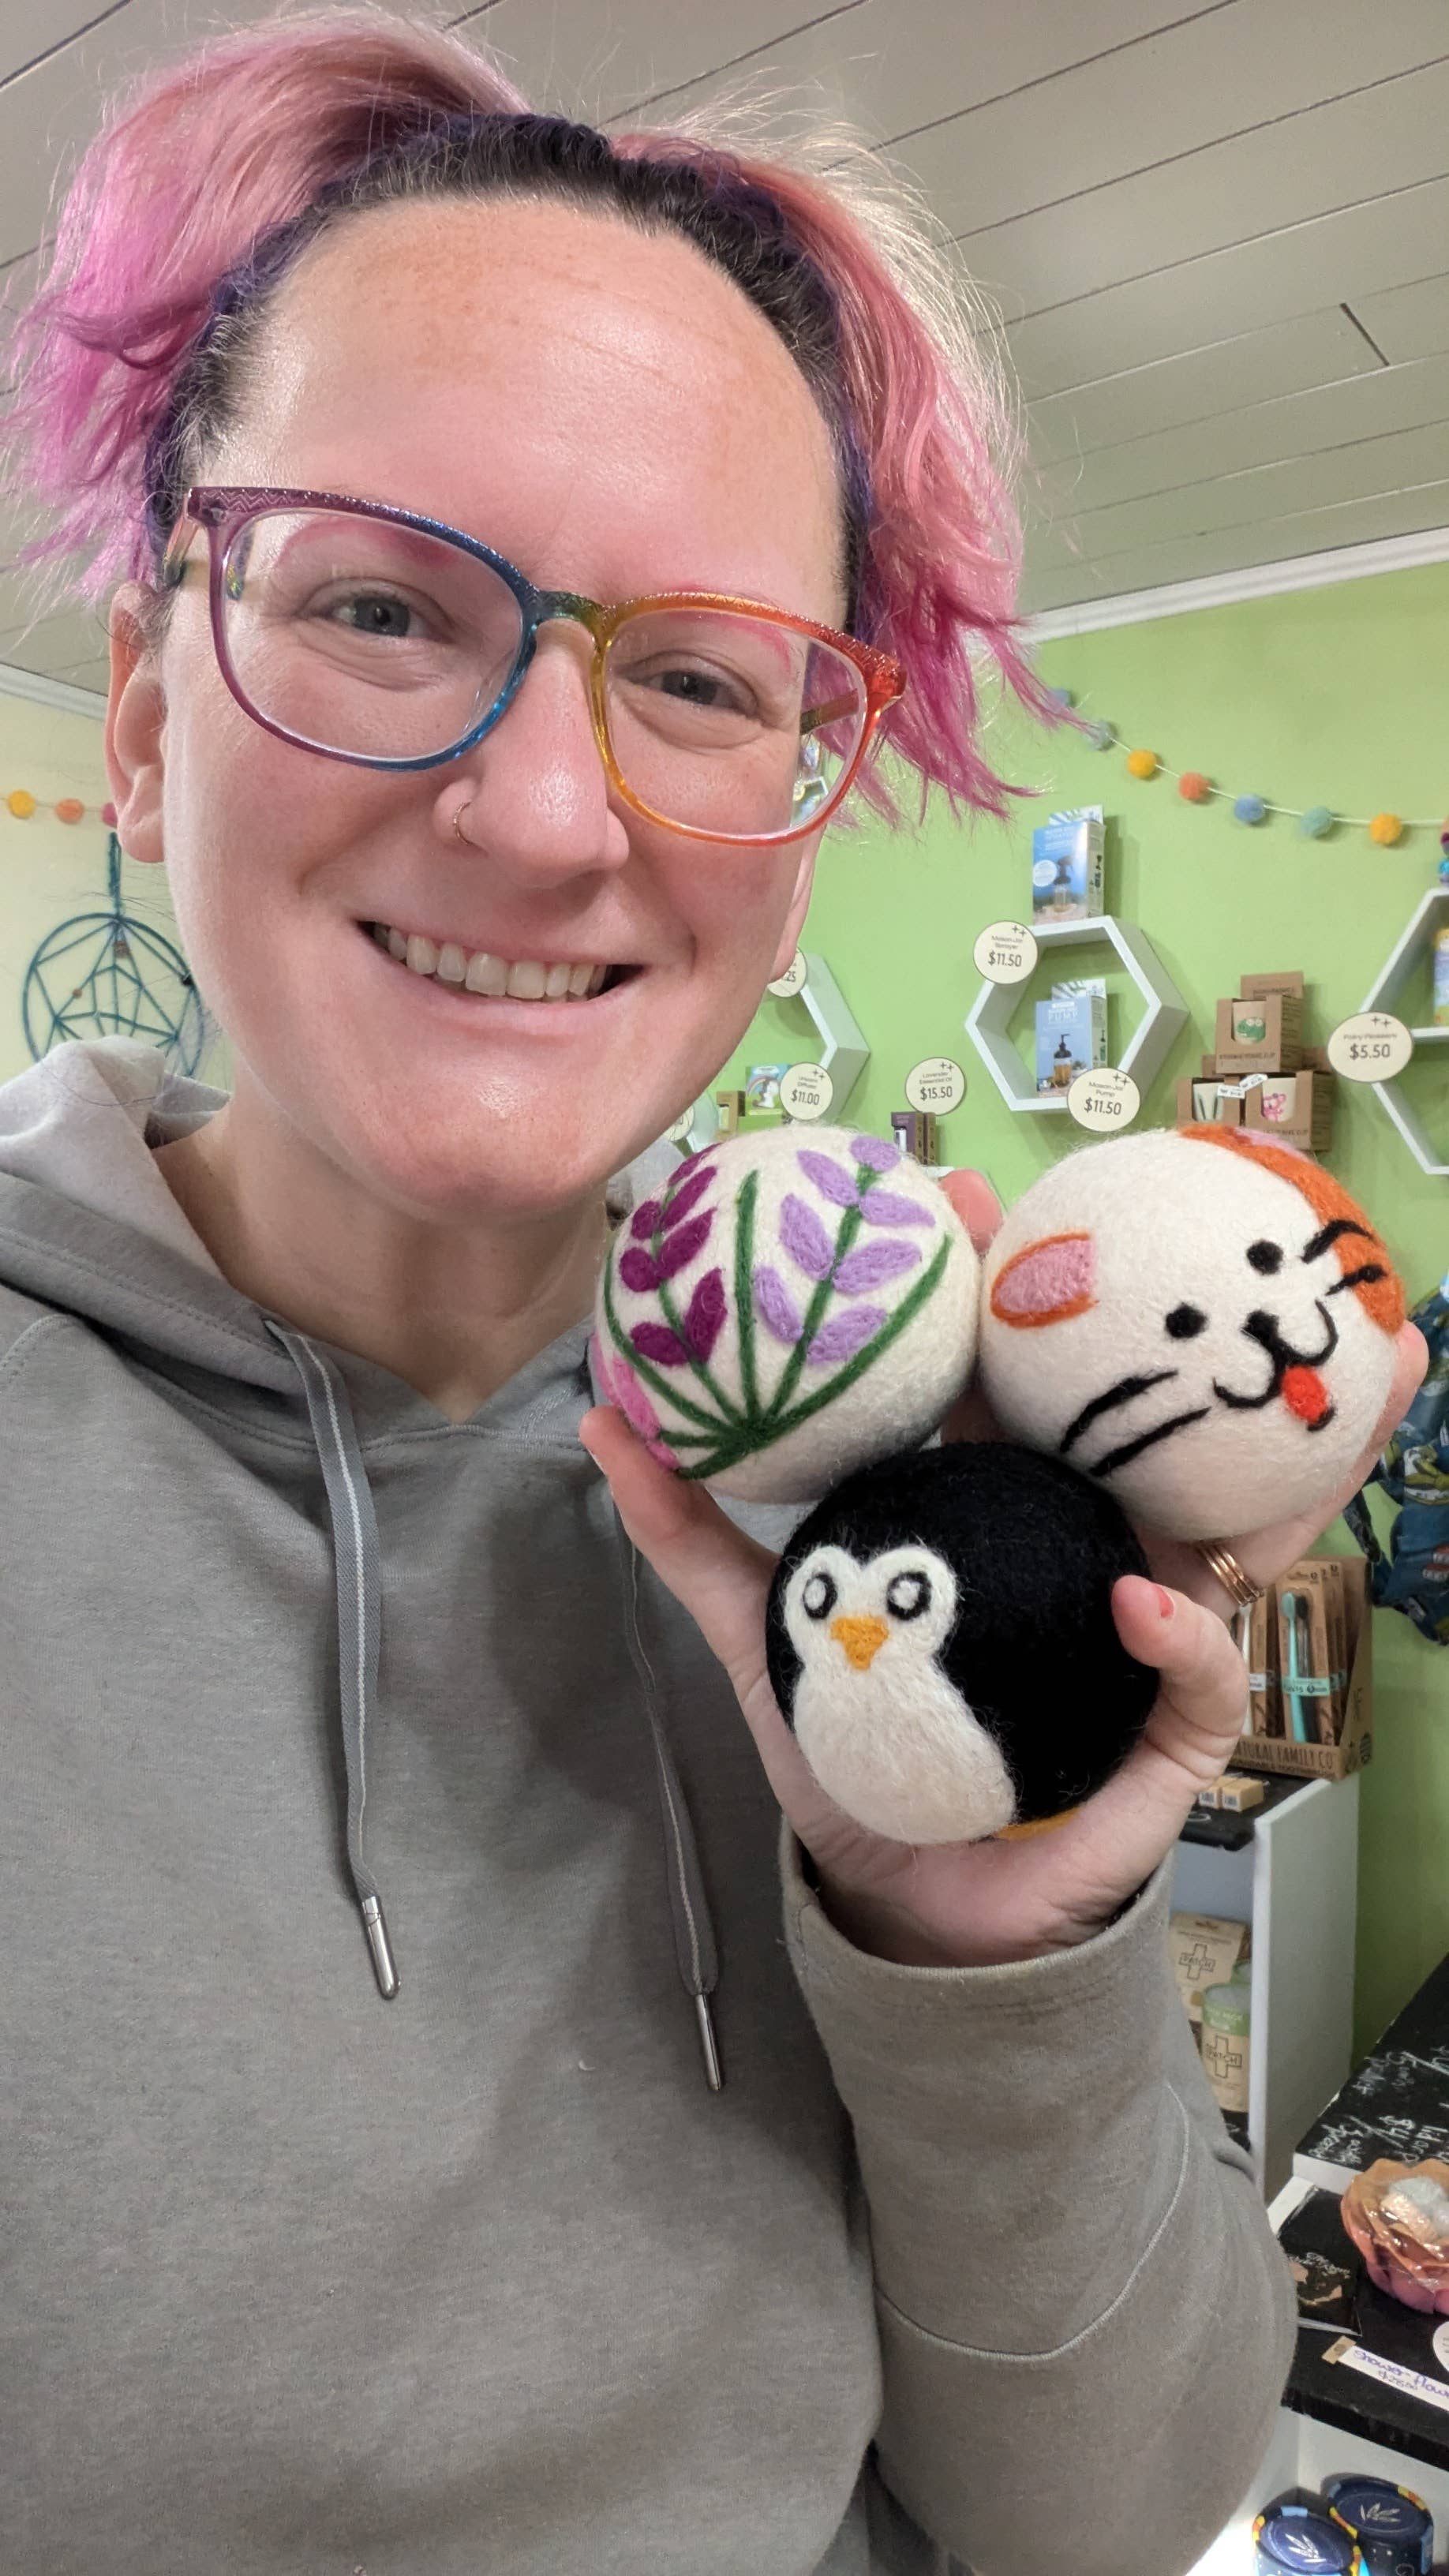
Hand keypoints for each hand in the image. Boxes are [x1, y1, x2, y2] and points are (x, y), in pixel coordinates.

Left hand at [580, 1171, 1427, 1970]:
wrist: (909, 1901)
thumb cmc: (859, 1758)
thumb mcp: (767, 1639)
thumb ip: (695, 1542)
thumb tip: (604, 1425)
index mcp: (996, 1510)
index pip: (1006, 1379)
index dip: (994, 1288)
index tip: (953, 1198)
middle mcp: (1086, 1543)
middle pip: (1137, 1417)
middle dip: (1168, 1319)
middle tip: (1138, 1230)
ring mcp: (1149, 1621)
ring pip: (1246, 1518)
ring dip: (1315, 1441)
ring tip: (1374, 1357)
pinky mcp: (1178, 1719)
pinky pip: (1201, 1661)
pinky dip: (1178, 1629)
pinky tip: (1140, 1600)